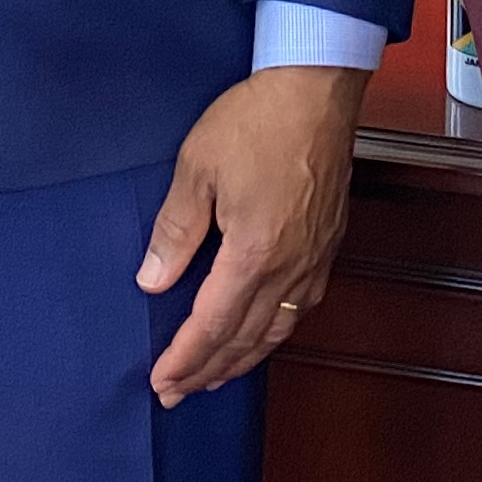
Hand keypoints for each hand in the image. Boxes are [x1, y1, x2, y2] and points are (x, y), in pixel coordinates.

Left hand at [138, 64, 363, 405]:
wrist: (318, 88)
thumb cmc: (258, 119)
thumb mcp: (198, 166)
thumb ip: (175, 229)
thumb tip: (153, 279)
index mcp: (253, 253)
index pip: (212, 325)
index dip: (185, 359)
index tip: (161, 382)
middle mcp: (289, 268)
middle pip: (245, 339)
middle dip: (208, 371)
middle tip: (178, 392)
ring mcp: (313, 259)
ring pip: (277, 331)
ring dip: (242, 360)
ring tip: (215, 376)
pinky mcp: (328, 245)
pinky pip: (300, 309)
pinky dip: (275, 334)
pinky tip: (263, 334)